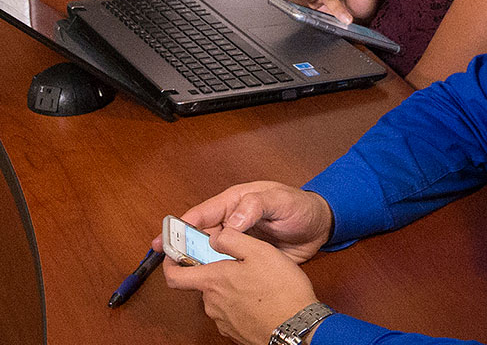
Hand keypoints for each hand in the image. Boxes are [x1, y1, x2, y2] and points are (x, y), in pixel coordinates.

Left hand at [162, 229, 319, 344]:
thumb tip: (214, 236)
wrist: (298, 328)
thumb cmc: (281, 290)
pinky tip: (261, 298)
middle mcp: (212, 304)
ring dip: (231, 288)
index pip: (173, 275)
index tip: (174, 254)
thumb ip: (231, 238)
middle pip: (202, 284)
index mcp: (212, 281)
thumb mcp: (259, 251)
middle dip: (217, 272)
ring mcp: (224, 321)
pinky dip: (241, 303)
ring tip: (256, 280)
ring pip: (219, 298)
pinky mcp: (237, 333)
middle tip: (240, 263)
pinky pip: (232, 312)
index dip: (170, 263)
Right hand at [169, 181, 332, 263]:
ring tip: (179, 276)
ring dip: (197, 263)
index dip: (182, 225)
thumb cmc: (299, 207)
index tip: (166, 238)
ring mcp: (240, 241)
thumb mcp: (279, 200)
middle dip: (181, 246)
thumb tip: (230, 223)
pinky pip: (228, 266)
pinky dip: (216, 274)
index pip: (203, 213)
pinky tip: (208, 285)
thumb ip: (254, 206)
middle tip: (165, 261)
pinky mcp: (248, 258)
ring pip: (211, 253)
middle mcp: (232, 221)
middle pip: (201, 235)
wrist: (321, 227)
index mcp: (235, 202)